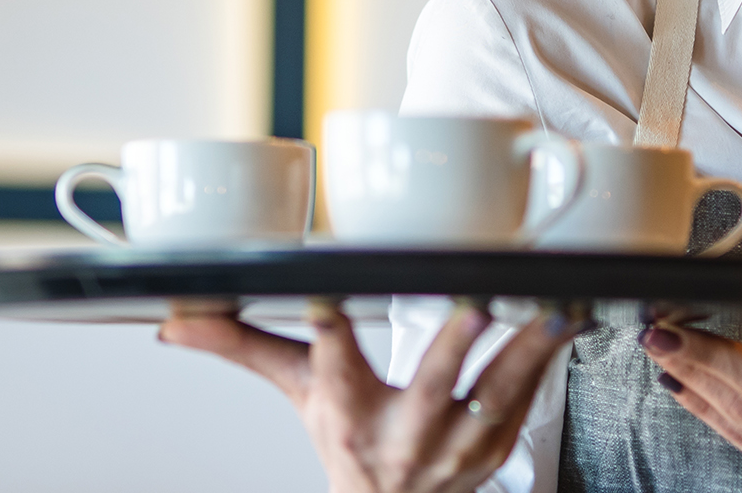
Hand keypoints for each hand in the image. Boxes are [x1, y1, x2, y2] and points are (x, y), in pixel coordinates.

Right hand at [161, 300, 578, 492]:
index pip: (330, 365)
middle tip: (474, 306)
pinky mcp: (494, 447)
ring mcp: (453, 446)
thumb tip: (174, 322)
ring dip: (527, 352)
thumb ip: (246, 346)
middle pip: (427, 390)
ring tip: (554, 306)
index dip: (328, 330)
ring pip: (494, 397)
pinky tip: (567, 320)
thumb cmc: (347, 441)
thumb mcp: (298, 392)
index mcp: (346, 413)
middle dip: (451, 350)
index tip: (328, 294)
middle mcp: (400, 435)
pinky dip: (547, 362)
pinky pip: (526, 403)